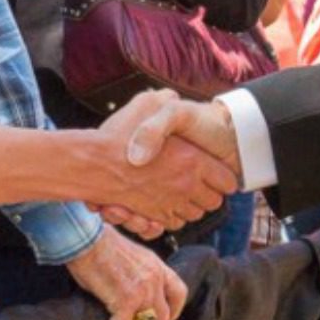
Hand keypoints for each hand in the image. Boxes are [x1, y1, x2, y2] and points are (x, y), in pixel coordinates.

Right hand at [65, 226, 187, 319]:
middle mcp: (155, 280)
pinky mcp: (125, 301)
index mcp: (157, 266)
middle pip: (163, 318)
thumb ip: (142, 274)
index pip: (180, 294)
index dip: (173, 311)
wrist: (87, 238)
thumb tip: (135, 295)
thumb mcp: (133, 254)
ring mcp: (142, 291)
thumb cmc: (101, 243)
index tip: (159, 319)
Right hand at [86, 90, 236, 230]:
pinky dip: (172, 216)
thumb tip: (172, 96)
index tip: (215, 172)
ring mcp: (170, 203)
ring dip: (191, 206)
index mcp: (193, 160)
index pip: (227, 181)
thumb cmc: (118, 136)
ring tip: (182, 192)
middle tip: (199, 183)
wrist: (92, 165)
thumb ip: (164, 100)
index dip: (222, 177)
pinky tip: (165, 202)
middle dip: (209, 194)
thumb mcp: (146, 104)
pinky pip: (173, 223)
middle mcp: (186, 185)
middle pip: (213, 202)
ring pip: (194, 214)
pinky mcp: (153, 215)